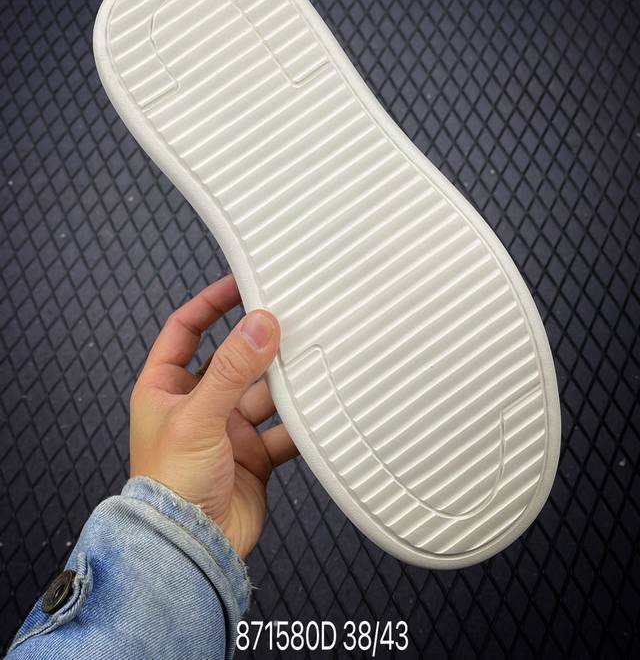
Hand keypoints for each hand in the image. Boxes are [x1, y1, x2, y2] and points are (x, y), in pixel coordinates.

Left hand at [129, 274, 297, 558]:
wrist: (190, 551)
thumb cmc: (169, 489)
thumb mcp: (198, 417)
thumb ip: (231, 369)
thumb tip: (258, 324)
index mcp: (165, 389)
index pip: (186, 329)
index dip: (210, 303)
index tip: (239, 284)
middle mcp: (196, 405)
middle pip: (233, 359)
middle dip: (259, 345)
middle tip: (287, 322)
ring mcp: (226, 430)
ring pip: (262, 392)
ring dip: (283, 383)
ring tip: (308, 365)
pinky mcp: (252, 455)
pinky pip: (282, 428)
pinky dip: (299, 422)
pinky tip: (314, 414)